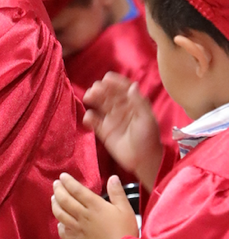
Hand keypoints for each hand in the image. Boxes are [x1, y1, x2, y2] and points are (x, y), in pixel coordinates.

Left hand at [52, 173, 138, 238]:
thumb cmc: (125, 231)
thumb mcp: (125, 209)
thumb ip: (117, 192)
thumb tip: (112, 178)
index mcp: (95, 206)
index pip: (77, 190)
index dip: (68, 182)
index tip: (63, 176)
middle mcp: (83, 216)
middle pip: (65, 200)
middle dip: (58, 190)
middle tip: (56, 184)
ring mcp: (78, 229)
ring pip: (60, 214)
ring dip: (55, 205)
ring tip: (54, 199)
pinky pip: (63, 232)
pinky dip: (59, 226)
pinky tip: (61, 222)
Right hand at [83, 72, 162, 191]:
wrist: (144, 160)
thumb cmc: (148, 138)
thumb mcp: (146, 119)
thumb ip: (139, 102)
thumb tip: (132, 85)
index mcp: (133, 103)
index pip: (122, 88)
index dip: (115, 82)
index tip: (106, 78)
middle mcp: (121, 108)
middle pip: (108, 94)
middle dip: (101, 89)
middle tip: (94, 89)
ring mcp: (111, 119)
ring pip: (99, 104)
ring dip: (93, 99)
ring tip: (88, 97)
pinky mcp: (104, 131)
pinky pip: (94, 121)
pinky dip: (89, 118)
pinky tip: (88, 118)